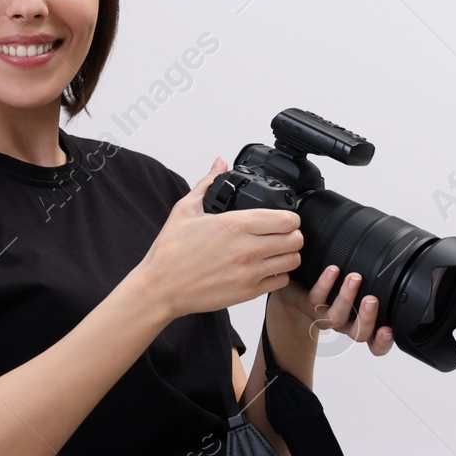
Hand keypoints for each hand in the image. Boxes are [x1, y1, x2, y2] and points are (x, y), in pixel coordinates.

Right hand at [134, 157, 303, 319]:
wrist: (160, 288)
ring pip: (292, 261)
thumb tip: (220, 163)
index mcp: (235, 224)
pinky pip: (280, 281)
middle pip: (295, 239)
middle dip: (292, 234)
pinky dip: (278, 274)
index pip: (287, 219)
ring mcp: (249, 272)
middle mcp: (247, 249)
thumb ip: (208, 183)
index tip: (283, 217)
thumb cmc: (170, 252)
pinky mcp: (248, 292)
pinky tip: (265, 268)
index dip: (290, 216)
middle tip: (282, 233)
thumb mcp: (185, 210)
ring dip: (288, 254)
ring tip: (275, 250)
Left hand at [270, 264, 394, 356]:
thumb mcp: (358, 286)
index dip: (383, 342)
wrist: (296, 285)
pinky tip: (333, 270)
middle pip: (359, 334)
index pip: (375, 342)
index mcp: (359, 322)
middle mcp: (344, 323)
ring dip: (347, 298)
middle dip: (367, 318)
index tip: (389, 330)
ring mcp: (324, 316)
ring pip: (337, 318)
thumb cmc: (333, 287)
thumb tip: (396, 263)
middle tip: (372, 299)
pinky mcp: (307, 305)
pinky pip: (316, 298)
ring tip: (354, 278)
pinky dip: (325, 284)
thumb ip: (375, 283)